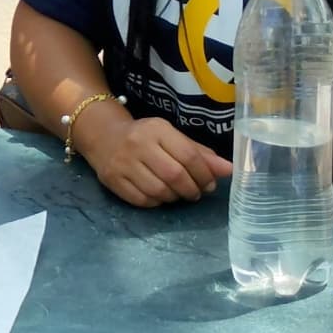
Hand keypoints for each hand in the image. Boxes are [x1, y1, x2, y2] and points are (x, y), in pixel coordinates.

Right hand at [75, 108, 231, 206]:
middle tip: (195, 193)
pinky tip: (160, 196)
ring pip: (158, 191)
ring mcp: (123, 164)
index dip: (204, 174)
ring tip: (178, 194)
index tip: (210, 184)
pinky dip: (156, 202)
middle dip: (191, 189)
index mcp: (157, 130)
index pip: (188, 156)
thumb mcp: (172, 137)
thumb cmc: (145, 137)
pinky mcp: (112, 180)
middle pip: (174, 175)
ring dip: (174, 197)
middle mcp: (138, 145)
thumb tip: (229, 170)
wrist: (103, 137)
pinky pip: (141, 200)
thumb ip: (200, 154)